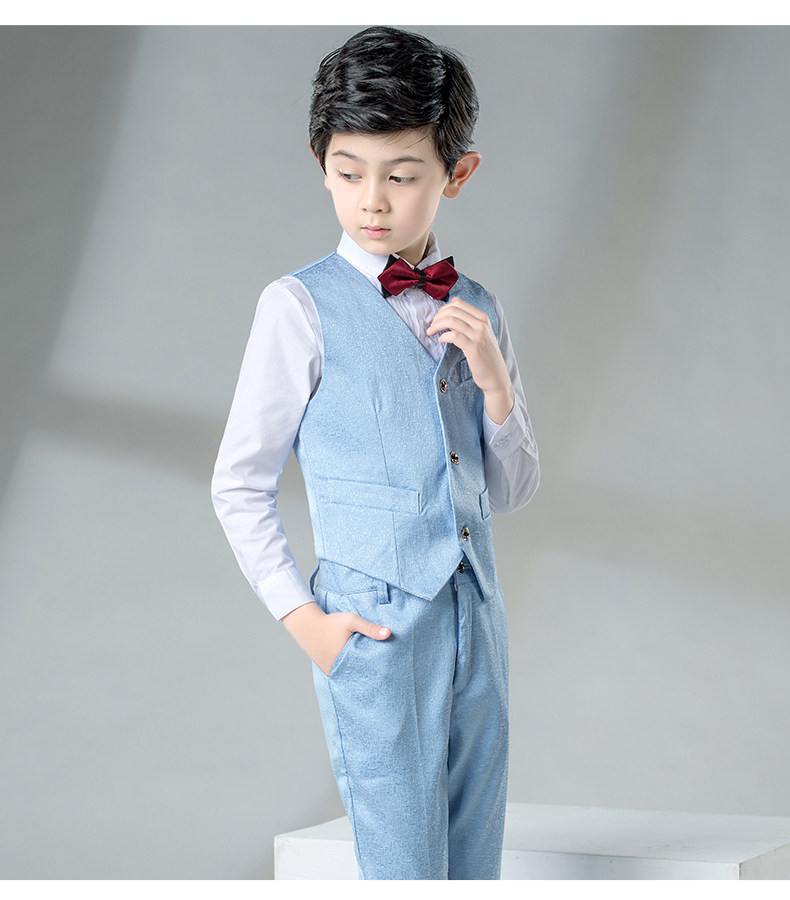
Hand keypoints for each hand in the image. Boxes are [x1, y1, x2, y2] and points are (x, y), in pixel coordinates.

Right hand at [281, 601, 389, 675]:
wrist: (307, 624)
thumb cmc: (331, 622)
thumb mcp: (351, 621)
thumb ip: (369, 628)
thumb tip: (389, 633)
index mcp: (345, 660)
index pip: (365, 672)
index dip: (376, 673)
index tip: (387, 674)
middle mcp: (337, 669)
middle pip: (357, 677)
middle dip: (368, 676)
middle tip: (384, 680)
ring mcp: (330, 671)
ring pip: (348, 676)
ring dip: (358, 674)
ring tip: (374, 679)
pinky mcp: (326, 669)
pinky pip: (341, 673)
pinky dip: (348, 672)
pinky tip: (357, 670)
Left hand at [426, 297, 513, 423]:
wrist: (496, 376)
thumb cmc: (485, 356)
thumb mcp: (480, 333)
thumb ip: (469, 319)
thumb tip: (453, 302)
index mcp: (482, 318)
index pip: (458, 303)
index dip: (442, 309)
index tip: (436, 318)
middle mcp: (481, 324)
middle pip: (453, 310)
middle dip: (437, 317)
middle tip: (431, 326)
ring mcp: (478, 335)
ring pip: (451, 320)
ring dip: (437, 325)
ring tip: (431, 332)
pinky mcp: (473, 347)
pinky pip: (453, 335)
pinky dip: (443, 336)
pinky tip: (441, 341)